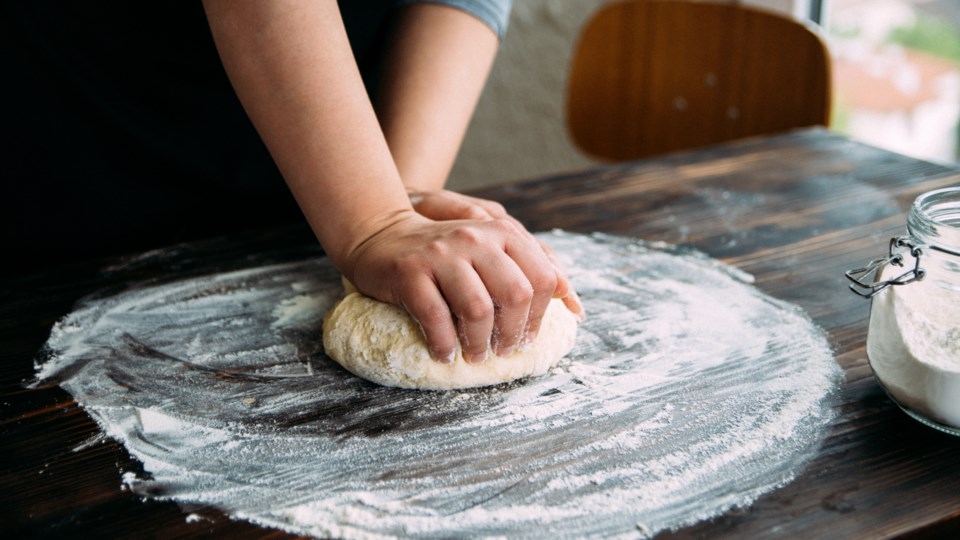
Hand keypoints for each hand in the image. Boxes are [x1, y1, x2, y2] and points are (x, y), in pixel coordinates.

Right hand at [341, 210, 579, 363]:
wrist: (383, 237)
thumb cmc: (447, 255)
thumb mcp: (494, 251)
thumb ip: (535, 269)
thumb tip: (578, 308)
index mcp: (502, 232)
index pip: (543, 277)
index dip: (541, 315)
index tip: (527, 337)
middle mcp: (475, 237)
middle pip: (516, 295)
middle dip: (513, 333)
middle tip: (502, 351)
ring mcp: (441, 253)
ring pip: (478, 310)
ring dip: (479, 344)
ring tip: (474, 355)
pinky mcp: (410, 272)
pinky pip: (436, 317)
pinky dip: (443, 344)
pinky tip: (444, 353)